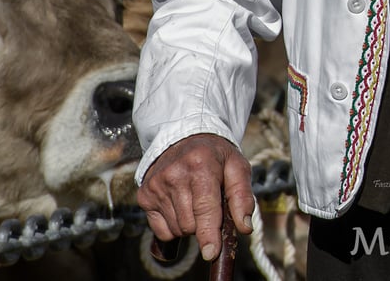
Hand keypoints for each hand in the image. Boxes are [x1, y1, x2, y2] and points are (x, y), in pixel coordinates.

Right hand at [137, 133, 254, 261]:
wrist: (185, 138)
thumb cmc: (215, 156)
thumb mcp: (237, 167)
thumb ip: (243, 196)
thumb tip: (244, 227)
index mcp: (201, 164)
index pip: (205, 208)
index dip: (209, 233)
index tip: (211, 252)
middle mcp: (174, 174)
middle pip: (191, 224)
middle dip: (204, 223)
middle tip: (210, 204)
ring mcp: (156, 185)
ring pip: (177, 229)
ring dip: (190, 224)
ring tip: (195, 201)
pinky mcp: (144, 195)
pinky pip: (162, 230)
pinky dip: (174, 226)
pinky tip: (180, 206)